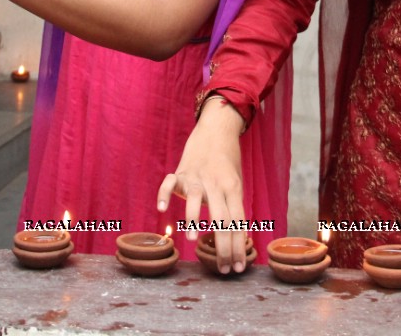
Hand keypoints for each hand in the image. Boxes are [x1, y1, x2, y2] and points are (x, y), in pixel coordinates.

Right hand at [157, 96, 245, 272]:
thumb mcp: (236, 183)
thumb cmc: (226, 164)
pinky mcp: (180, 171)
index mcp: (233, 187)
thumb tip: (239, 239)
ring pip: (195, 198)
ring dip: (194, 218)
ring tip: (192, 239)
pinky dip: (164, 194)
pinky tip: (161, 209)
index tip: (238, 268)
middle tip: (222, 269)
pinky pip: (169, 182)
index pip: (238, 222)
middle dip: (223, 247)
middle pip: (221, 217)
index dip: (238, 246)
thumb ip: (234, 207)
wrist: (216, 131)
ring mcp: (196, 176)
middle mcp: (216, 182)